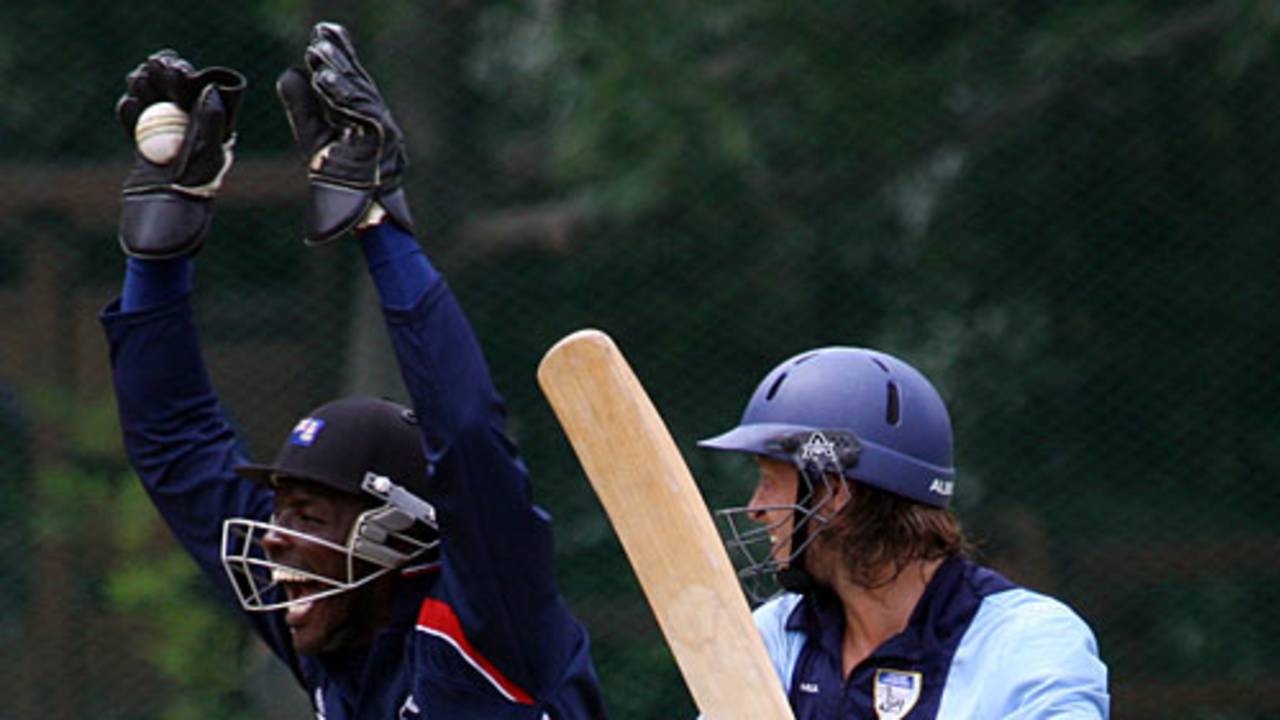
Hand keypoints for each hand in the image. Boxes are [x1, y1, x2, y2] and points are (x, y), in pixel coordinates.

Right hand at [116, 50, 245, 257]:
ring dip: (145, 92)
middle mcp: (194, 139)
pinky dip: (131, 115)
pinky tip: (128, 103)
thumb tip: (211, 89)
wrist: (164, 228)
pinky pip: (138, 128)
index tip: (175, 65)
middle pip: (177, 100)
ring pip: (155, 110)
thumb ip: (209, 125)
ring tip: (137, 78)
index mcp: (215, 138)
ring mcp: (169, 145)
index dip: (189, 79)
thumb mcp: (205, 160)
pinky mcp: (148, 155)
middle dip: (163, 80)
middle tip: (151, 65)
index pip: (204, 98)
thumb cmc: (192, 198)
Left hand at [277, 22, 412, 244]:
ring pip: (361, 93)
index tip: (323, 33)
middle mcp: (379, 121)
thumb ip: (303, 107)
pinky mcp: (385, 142)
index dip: (340, 56)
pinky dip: (343, 96)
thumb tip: (288, 72)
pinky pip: (363, 112)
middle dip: (339, 58)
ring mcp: (386, 131)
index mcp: (364, 117)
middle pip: (359, 81)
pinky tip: (323, 81)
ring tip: (317, 54)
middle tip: (319, 35)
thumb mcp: (314, 136)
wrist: (359, 215)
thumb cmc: (341, 181)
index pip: (353, 80)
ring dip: (338, 73)